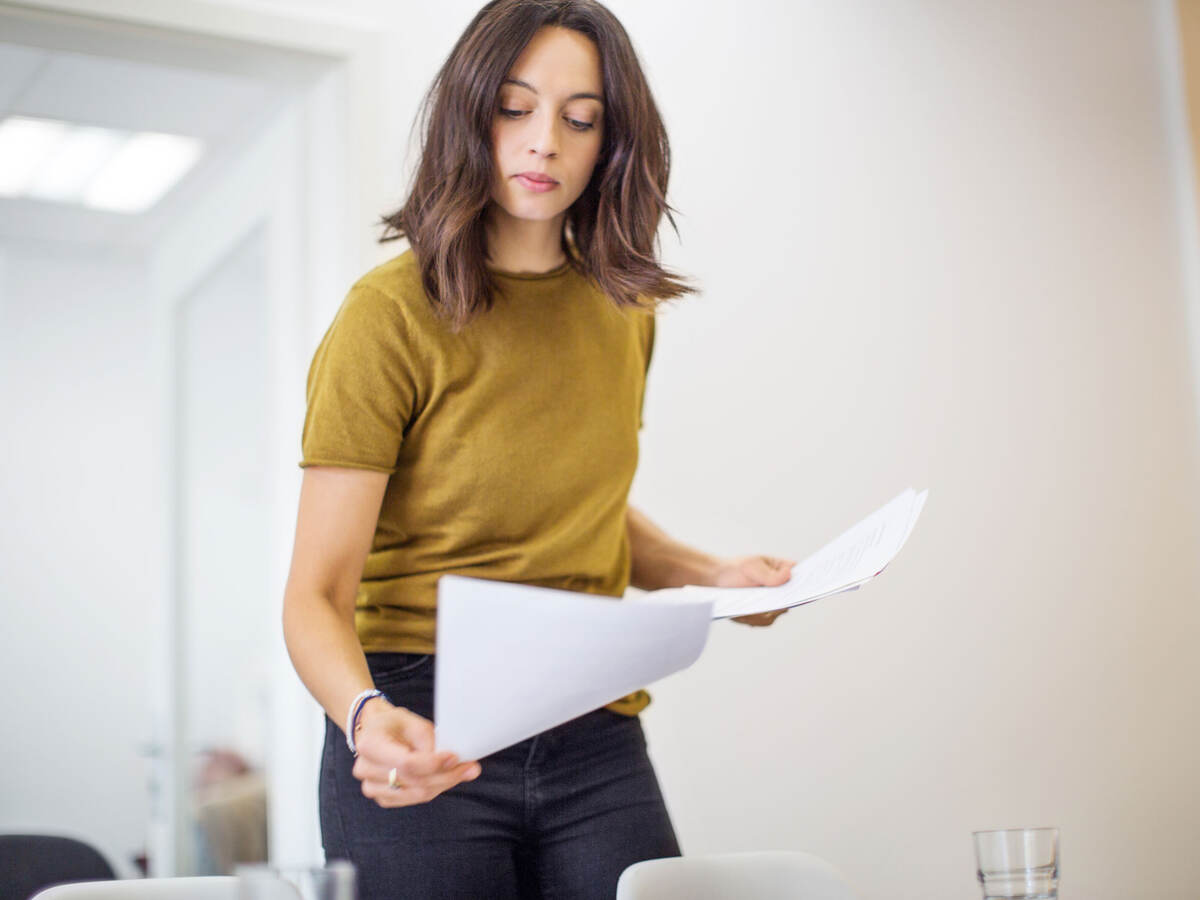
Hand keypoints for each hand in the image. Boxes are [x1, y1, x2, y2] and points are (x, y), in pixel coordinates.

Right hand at [351, 698, 480, 806]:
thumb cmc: (395, 724)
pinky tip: (445, 778)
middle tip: (471, 768)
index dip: (433, 764)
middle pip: (414, 781)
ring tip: (463, 772)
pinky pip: (413, 799)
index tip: (455, 758)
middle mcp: (365, 769)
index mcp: (370, 744)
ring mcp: (371, 787)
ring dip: (443, 784)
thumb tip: (453, 761)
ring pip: (416, 794)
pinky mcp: (382, 797)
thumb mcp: (412, 721)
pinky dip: (432, 789)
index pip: (406, 763)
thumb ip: (430, 741)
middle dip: (446, 776)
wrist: (376, 732)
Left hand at [712, 554, 796, 626]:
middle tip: (771, 605)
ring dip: (764, 612)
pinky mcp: (761, 614)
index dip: (805, 586)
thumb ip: (769, 574)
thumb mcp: (751, 567)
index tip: (798, 591)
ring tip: (748, 609)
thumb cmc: (736, 569)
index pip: (801, 578)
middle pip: (791, 600)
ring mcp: (772, 603)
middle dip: (781, 603)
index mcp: (783, 571)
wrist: (717, 580)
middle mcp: (781, 589)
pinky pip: (763, 620)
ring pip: (776, 613)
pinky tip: (742, 614)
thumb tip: (789, 574)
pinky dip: (754, 618)